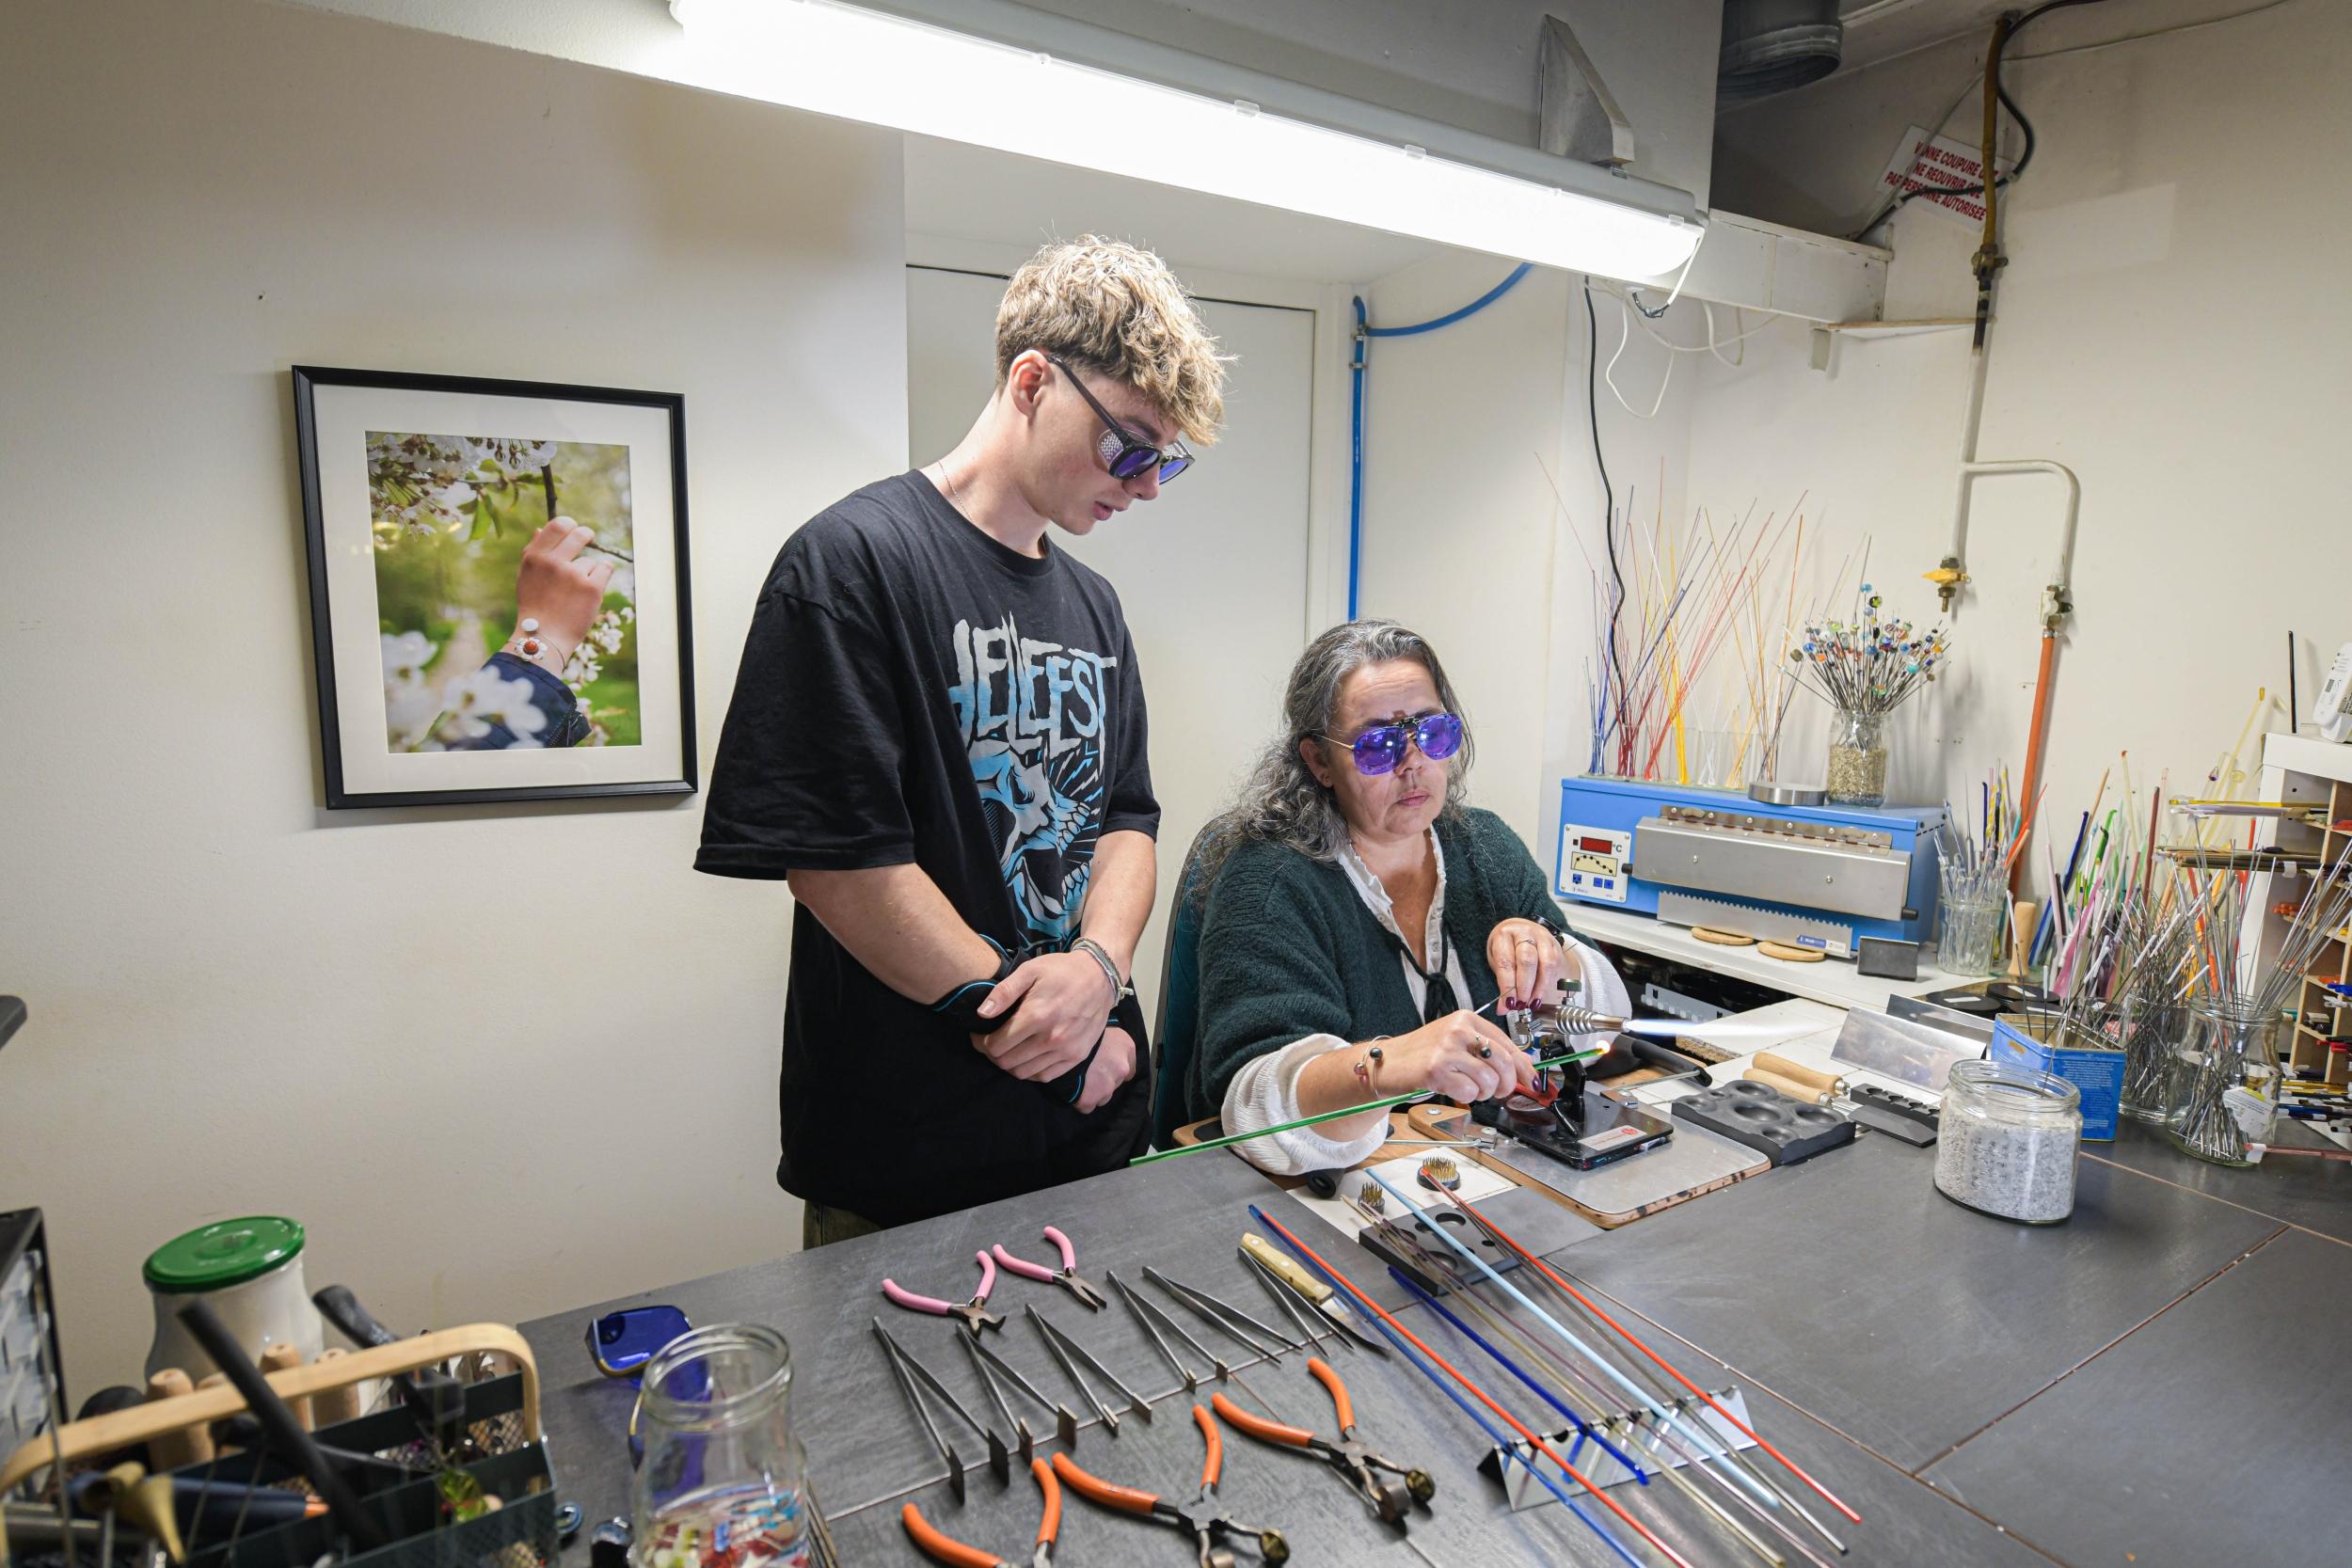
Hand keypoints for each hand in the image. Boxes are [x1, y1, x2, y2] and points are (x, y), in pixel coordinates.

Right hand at [512, 516, 612, 665]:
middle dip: (587, 534)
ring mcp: (574, 575)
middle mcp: (553, 562)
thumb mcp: (526, 577)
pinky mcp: (592, 588)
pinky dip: (601, 577)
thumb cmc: (534, 606)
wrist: (544, 637)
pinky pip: (605, 569)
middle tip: (588, 538)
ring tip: (574, 593)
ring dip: (588, 572)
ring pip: (590, 561)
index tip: (574, 529)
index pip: (558, 525)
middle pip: (580, 533)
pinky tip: (590, 591)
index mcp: (535, 557)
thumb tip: (541, 528)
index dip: (570, 524)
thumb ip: (533, 551)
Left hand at [973, 951, 1118, 1080]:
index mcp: (1036, 1015)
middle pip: (1006, 1062)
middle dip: (991, 1054)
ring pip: (1023, 1073)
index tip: (978, 1035)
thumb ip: (1004, 992)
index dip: (981, 1043)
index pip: (996, 1045)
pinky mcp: (1077, 1057)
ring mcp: (1066, 1050)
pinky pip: (1044, 1076)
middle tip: (989, 1043)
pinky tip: (1025, 1057)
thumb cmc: (1061, 970)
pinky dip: (1030, 1071)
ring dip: (1009, 1064)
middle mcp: (1051, 1037)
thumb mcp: (1030, 970)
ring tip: (1007, 1049)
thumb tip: (982, 1013)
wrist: (1100, 977)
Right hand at [1075, 1026, 1136, 1112]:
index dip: (1115, 1069)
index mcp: (1127, 1047)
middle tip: (1088, 1073)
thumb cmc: (1079, 1029)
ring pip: (1103, 1097)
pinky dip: (1081, 1101)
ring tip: (1080, 1082)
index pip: (1129, 1067)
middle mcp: (1123, 1067)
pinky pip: (1087, 1106)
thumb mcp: (1099, 1028)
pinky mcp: (1091, 1099)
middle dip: (1104, 1081)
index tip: (1104, 1067)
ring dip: (1094, 1093)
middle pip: (1115, 1083)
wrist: (1061, 1042)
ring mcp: (1108, 1086)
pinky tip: (1073, 1090)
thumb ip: (1107, 1042)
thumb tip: (1102, 1050)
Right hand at [1374, 1010, 1534, 1105]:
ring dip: (1482, 1093)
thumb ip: (1489, 1052)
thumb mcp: (1458, 1043)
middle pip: (1504, 1063)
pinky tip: (1453, 1090)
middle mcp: (1459, 1030)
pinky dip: (1465, 1098)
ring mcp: (1447, 1049)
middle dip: (1506, 1085)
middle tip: (1498, 1091)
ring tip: (1467, 1088)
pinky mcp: (1436, 1069)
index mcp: (1467, 1019)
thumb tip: (1525, 1069)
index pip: (1509, 1044)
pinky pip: (1469, 1092)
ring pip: (1489, 1081)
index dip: (1525, 1067)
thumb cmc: (1423, 1054)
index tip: (1532, 1081)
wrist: (1387, 1062)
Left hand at [1489, 918, 1570, 1010]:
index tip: (1508, 1003)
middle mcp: (1524, 933)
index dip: (1508, 985)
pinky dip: (1547, 984)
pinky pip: (1554, 966)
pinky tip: (1539, 995)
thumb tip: (1503, 1009)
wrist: (1522, 932)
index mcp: (1504, 935)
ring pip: (1545, 963)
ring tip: (1532, 1003)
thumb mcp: (1498, 961)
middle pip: (1527, 961)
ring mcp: (1542, 937)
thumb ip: (1502, 984)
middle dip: (1524, 987)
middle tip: (1521, 1004)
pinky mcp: (1554, 945)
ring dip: (1539, 988)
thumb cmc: (1508, 948)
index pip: (1506, 962)